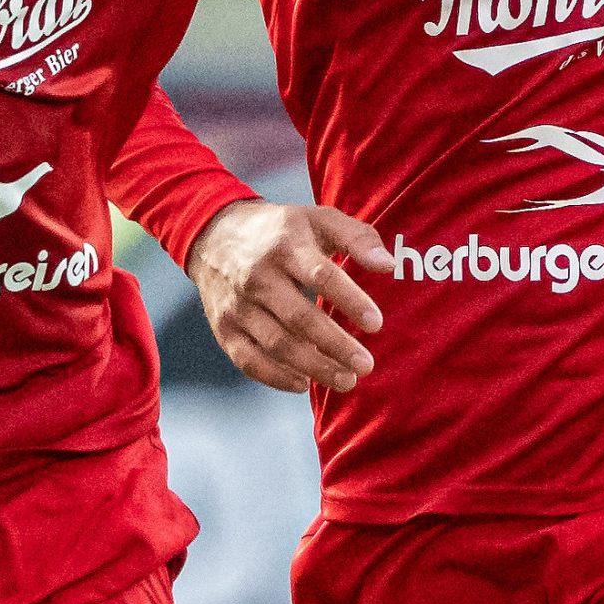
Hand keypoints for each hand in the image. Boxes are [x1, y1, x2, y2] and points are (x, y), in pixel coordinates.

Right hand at [187, 200, 391, 395]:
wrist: (215, 237)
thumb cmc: (282, 232)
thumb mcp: (318, 219)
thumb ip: (357, 237)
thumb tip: (388, 264)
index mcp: (285, 246)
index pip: (321, 276)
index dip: (350, 301)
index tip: (376, 323)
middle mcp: (257, 276)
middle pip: (299, 318)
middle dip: (335, 345)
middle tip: (366, 365)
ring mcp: (237, 306)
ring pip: (277, 344)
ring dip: (313, 367)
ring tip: (346, 380)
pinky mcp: (224, 329)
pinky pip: (249, 361)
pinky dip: (276, 377)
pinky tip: (303, 384)